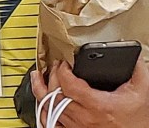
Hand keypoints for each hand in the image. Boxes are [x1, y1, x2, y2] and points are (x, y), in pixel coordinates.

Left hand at [32, 59, 148, 127]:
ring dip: (41, 89)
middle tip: (55, 65)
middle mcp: (83, 118)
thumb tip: (133, 55)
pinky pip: (51, 124)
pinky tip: (42, 101)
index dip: (62, 69)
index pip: (68, 84)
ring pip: (49, 107)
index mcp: (97, 105)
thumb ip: (137, 70)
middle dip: (52, 74)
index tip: (64, 63)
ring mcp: (77, 127)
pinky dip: (43, 110)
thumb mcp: (141, 92)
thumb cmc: (139, 121)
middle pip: (56, 92)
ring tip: (38, 76)